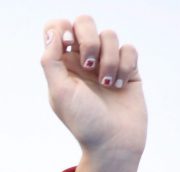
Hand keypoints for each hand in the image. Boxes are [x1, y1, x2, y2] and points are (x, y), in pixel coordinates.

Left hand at [41, 17, 145, 171]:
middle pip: (84, 22)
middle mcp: (82, 60)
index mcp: (61, 65)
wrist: (114, 141)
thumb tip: (52, 31)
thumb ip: (51, 60)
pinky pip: (128, 48)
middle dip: (89, 38)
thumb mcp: (60, 92)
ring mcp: (105, 62)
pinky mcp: (127, 67)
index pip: (56, 28)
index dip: (61, 27)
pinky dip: (125, 65)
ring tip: (107, 84)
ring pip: (110, 35)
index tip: (68, 44)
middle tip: (88, 64)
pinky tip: (120, 85)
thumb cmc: (83, 121)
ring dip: (109, 59)